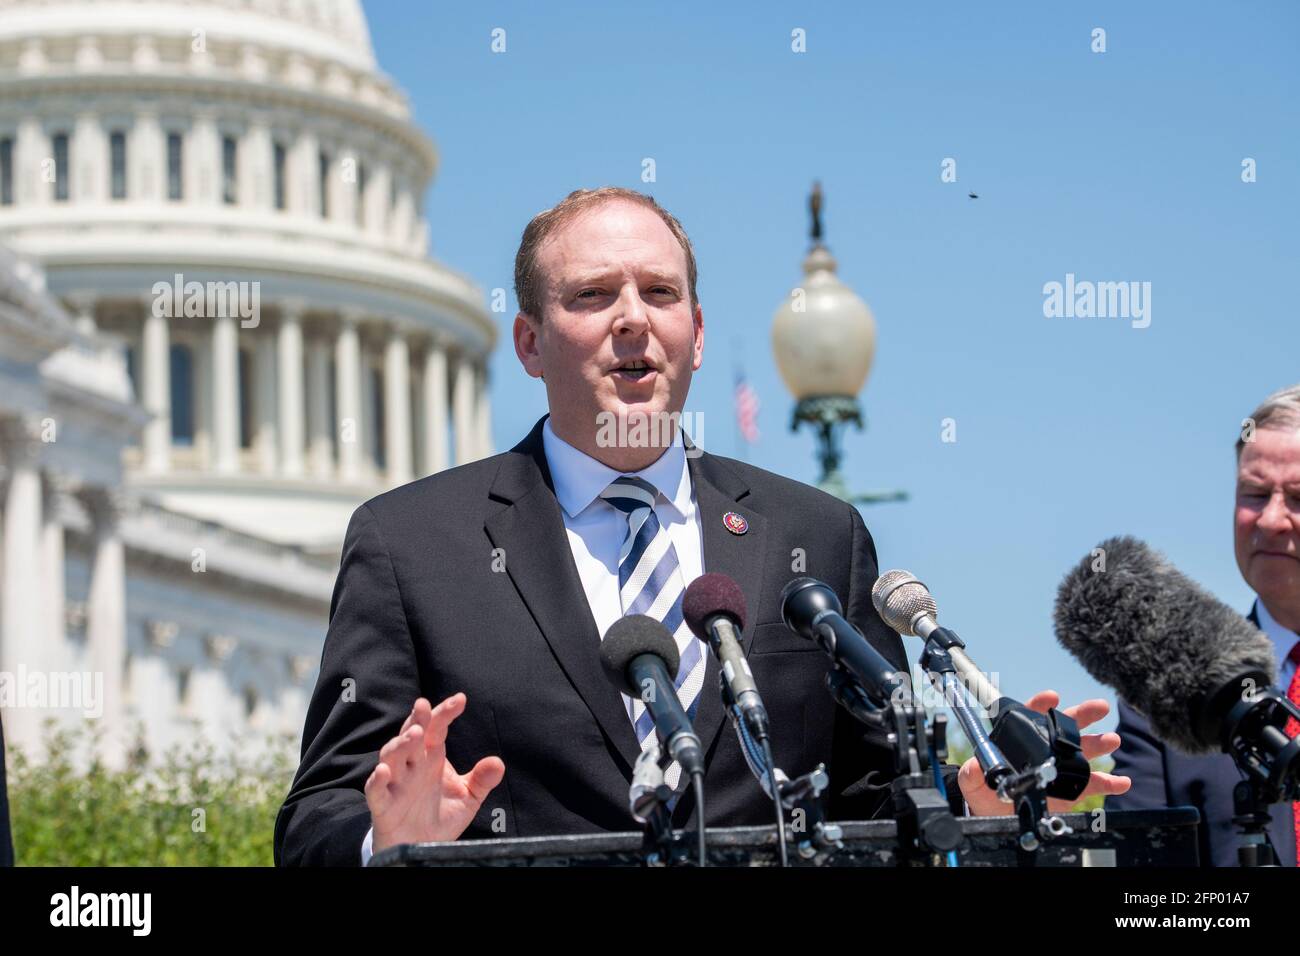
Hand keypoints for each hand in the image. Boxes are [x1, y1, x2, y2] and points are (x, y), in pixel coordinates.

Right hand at [365, 693, 505, 853]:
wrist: (420, 847)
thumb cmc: (441, 816)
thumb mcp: (468, 798)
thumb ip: (481, 780)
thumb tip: (498, 763)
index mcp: (431, 757)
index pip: (436, 728)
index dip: (445, 713)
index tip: (460, 699)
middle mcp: (412, 765)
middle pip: (411, 736)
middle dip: (417, 720)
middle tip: (423, 705)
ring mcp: (396, 783)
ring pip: (391, 757)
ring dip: (400, 745)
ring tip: (414, 734)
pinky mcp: (383, 805)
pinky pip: (376, 791)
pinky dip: (376, 781)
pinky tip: (383, 772)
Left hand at [957, 690, 1130, 816]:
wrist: (998, 814)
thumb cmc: (985, 791)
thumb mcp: (973, 783)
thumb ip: (972, 774)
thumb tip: (974, 767)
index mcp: (1017, 740)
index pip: (1029, 716)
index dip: (1040, 705)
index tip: (1051, 698)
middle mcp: (1041, 749)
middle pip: (1063, 727)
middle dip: (1081, 715)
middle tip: (1099, 707)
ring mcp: (1057, 767)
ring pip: (1081, 751)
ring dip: (1098, 744)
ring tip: (1112, 740)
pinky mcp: (1069, 788)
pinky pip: (1091, 783)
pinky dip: (1108, 782)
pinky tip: (1121, 781)